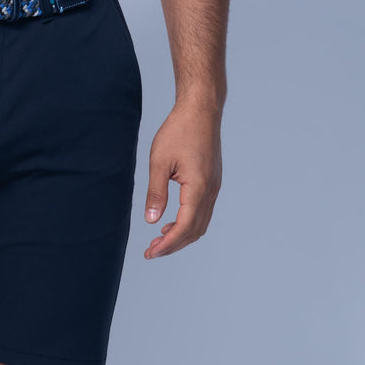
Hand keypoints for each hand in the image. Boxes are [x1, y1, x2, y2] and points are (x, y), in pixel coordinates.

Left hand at [143, 101, 222, 258]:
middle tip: (151, 251)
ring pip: (201, 223)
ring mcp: (214, 187)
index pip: (184, 227)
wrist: (201, 111)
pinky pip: (202, 211)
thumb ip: (155, 192)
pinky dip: (188, 222)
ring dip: (181, 235)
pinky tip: (171, 221)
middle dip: (174, 244)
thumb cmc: (179, 131)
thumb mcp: (159, 161)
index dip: (168, 244)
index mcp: (198, 187)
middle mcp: (210, 191)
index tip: (151, 253)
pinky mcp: (212, 181)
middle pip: (195, 230)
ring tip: (159, 239)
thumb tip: (151, 220)